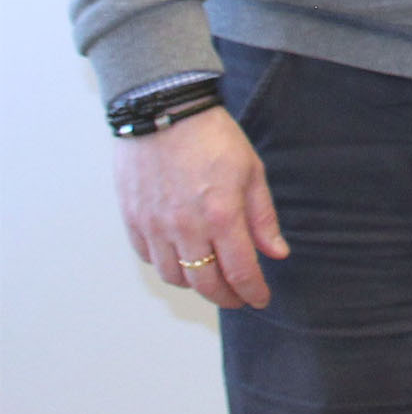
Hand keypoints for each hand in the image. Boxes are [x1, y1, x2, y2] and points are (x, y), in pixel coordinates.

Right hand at [116, 105, 286, 309]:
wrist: (165, 114)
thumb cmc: (213, 138)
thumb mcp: (252, 172)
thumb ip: (263, 218)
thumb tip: (276, 253)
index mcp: (221, 215)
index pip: (239, 271)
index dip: (252, 292)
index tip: (260, 300)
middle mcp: (186, 228)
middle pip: (205, 283)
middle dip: (226, 297)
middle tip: (239, 298)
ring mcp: (155, 226)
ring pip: (175, 277)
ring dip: (196, 285)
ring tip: (212, 280)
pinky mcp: (134, 220)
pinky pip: (150, 258)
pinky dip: (168, 266)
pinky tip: (184, 259)